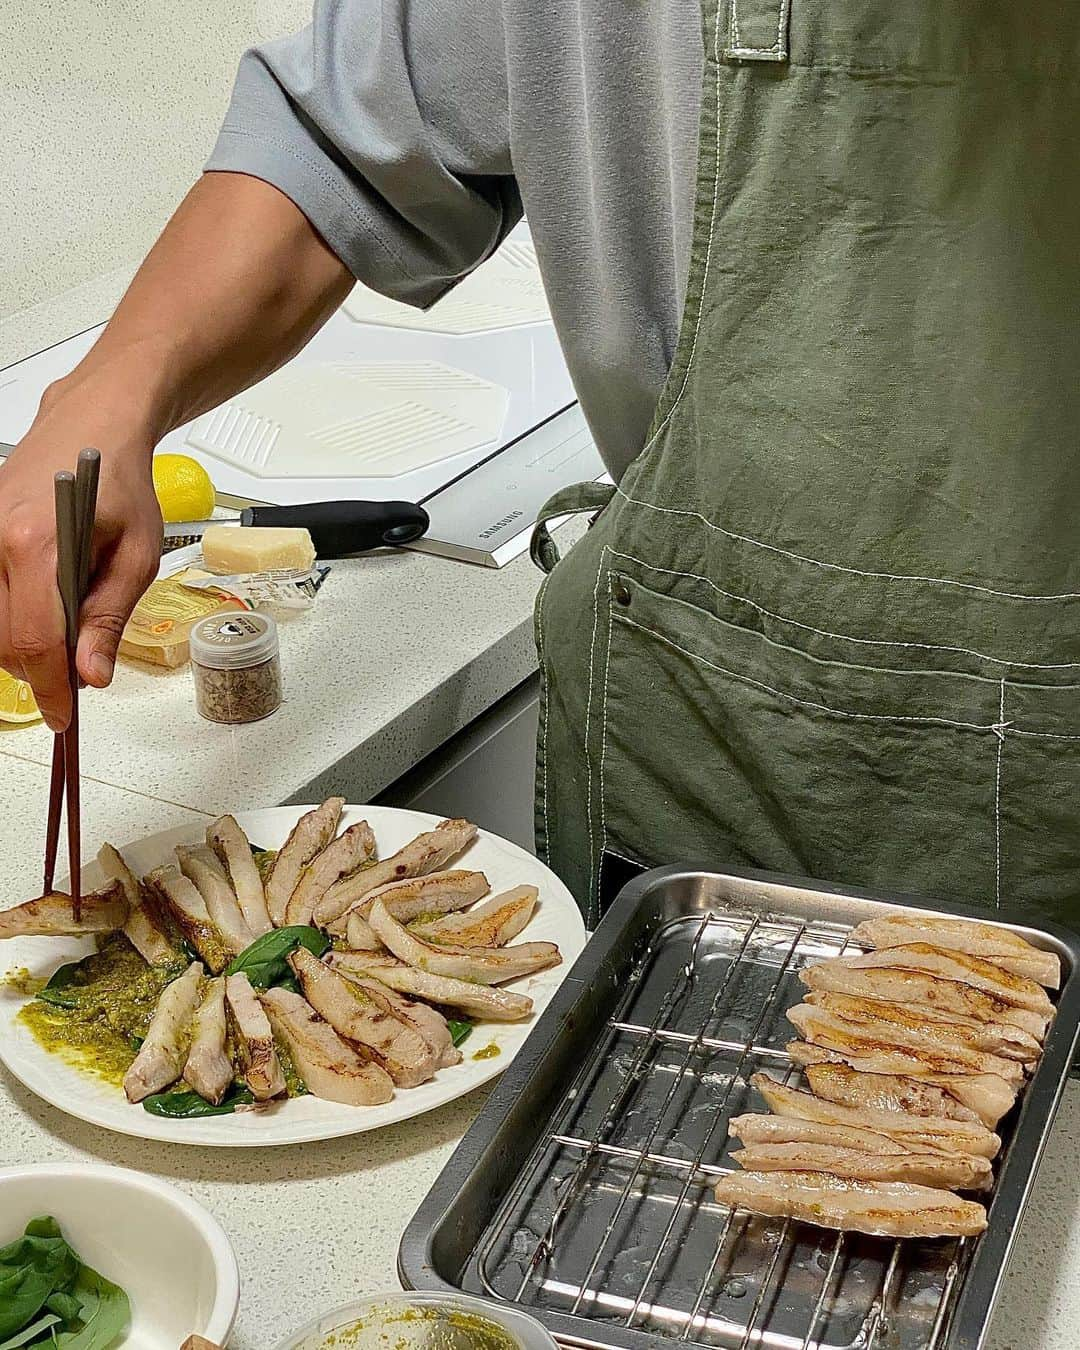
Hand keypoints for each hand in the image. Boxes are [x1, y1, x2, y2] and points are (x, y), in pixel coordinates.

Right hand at [0, 386, 162, 730]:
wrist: (91, 427)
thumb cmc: (119, 481)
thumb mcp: (137, 555)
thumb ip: (109, 616)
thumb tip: (90, 674)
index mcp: (36, 543)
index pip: (35, 640)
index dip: (51, 688)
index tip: (64, 717)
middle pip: (5, 640)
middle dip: (41, 669)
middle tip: (81, 671)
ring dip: (26, 646)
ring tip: (69, 632)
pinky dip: (15, 618)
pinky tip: (45, 608)